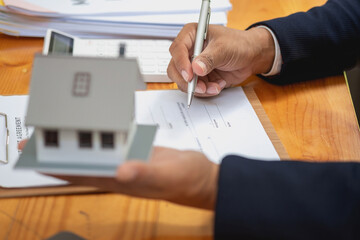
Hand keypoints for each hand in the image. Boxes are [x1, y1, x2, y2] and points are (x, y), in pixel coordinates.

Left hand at [18, 140, 218, 209]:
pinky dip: (102, 130)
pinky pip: (114, 139)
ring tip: (60, 126)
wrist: (201, 176)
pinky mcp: (137, 150)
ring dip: (76, 139)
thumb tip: (119, 171)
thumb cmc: (186, 180)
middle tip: (37, 136)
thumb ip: (143, 173)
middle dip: (58, 149)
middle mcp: (118, 170)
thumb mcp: (166, 175)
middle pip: (82, 160)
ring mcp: (127, 159)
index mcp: (120, 179)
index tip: (33, 156)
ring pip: (96, 148)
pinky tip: (96, 122)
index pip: (80, 173)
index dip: (55, 166)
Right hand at [167, 24, 274, 95]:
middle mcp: (189, 50)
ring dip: (199, 88)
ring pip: (184, 82)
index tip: (189, 75)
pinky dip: (206, 91)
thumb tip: (196, 69)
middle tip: (200, 87)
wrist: (251, 57)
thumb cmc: (239, 44)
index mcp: (191, 35)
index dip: (181, 63)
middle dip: (187, 81)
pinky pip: (195, 89)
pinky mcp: (199, 77)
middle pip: (175, 68)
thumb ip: (209, 59)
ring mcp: (193, 65)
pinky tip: (218, 85)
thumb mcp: (224, 48)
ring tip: (215, 87)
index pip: (177, 49)